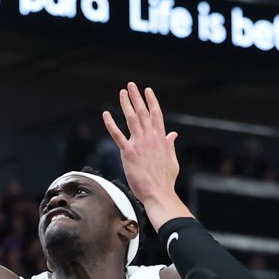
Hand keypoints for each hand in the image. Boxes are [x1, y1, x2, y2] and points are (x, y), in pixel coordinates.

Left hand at [102, 83, 184, 220]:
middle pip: (143, 112)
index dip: (152, 101)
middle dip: (137, 97)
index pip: (156, 115)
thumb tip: (173, 134)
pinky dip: (111, 124)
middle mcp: (151, 138)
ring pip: (132, 119)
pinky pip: (117, 135)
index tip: (148, 91)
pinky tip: (106, 114)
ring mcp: (139, 144)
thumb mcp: (172, 160)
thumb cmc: (165, 180)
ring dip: (126, 104)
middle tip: (131, 85)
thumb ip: (170, 145)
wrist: (158, 192)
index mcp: (161, 139)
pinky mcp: (128, 153)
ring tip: (122, 92)